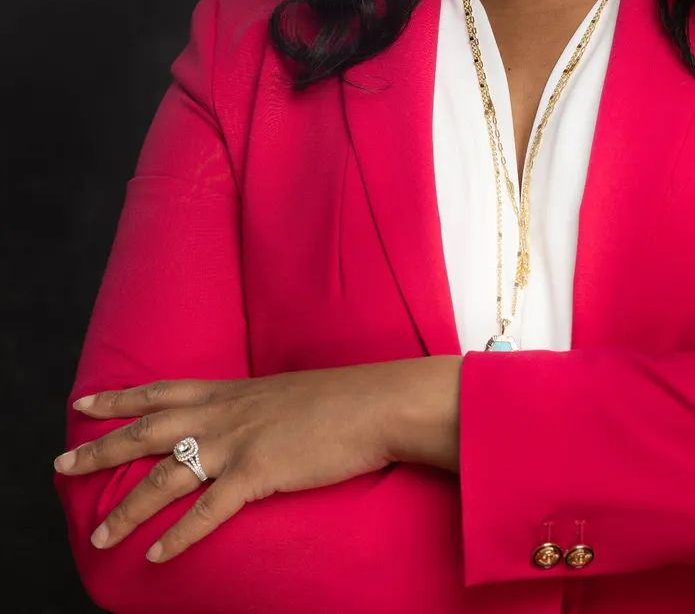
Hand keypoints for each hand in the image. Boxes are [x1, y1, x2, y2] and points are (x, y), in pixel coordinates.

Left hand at [53, 358, 451, 562]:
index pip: (164, 390)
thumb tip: (253, 421)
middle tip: (61, 463)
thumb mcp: (292, 393)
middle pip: (148, 431)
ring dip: (128, 510)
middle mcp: (227, 414)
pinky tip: (155, 557)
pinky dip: (178, 538)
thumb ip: (262, 407)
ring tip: (99, 535)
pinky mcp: (259, 472)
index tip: (85, 401)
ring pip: (166, 478)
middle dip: (101, 448)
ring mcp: (240, 443)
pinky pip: (207, 512)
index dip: (121, 397)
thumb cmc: (347, 397)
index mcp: (235, 392)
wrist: (380, 402)